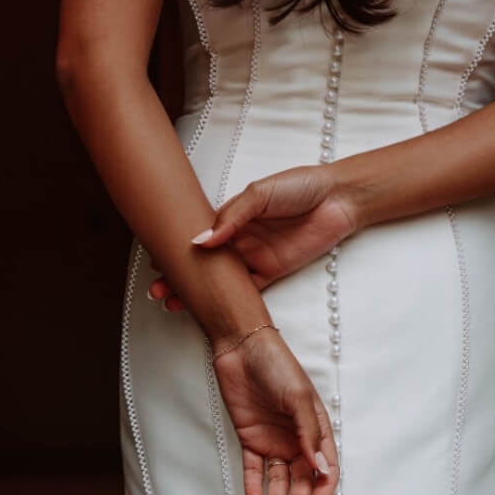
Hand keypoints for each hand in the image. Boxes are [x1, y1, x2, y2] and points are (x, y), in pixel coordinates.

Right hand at [147, 164, 358, 307]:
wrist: (338, 199)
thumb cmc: (300, 187)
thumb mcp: (260, 193)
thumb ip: (231, 217)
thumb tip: (201, 241)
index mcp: (232, 216)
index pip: (198, 235)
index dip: (177, 249)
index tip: (156, 261)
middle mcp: (240, 238)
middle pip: (204, 261)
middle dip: (181, 276)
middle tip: (159, 290)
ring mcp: (255, 256)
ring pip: (221, 279)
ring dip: (199, 292)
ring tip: (174, 304)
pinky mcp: (272, 272)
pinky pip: (247, 290)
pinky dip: (228, 300)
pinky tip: (210, 307)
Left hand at [212, 326, 339, 494]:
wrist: (242, 349)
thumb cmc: (278, 366)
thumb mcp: (298, 398)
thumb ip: (309, 433)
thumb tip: (321, 466)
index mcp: (316, 427)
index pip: (326, 465)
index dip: (323, 489)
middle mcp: (297, 437)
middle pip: (301, 477)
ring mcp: (273, 440)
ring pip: (278, 478)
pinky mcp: (250, 439)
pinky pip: (253, 469)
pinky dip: (254, 486)